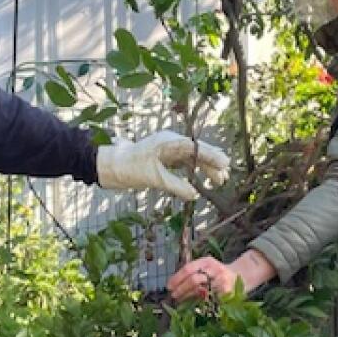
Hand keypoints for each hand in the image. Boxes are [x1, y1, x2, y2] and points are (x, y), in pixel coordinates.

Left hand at [96, 130, 228, 201]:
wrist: (111, 167)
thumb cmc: (130, 168)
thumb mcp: (154, 179)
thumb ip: (175, 186)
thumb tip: (194, 194)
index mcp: (167, 142)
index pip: (194, 146)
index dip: (211, 155)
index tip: (224, 164)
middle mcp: (171, 143)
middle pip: (197, 150)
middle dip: (212, 162)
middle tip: (226, 175)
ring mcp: (169, 150)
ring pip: (193, 157)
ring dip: (206, 168)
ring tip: (220, 180)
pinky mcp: (167, 159)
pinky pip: (186, 163)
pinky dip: (197, 170)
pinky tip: (206, 179)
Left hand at [167, 257, 239, 302]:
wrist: (241, 275)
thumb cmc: (217, 273)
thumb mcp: (206, 267)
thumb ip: (193, 273)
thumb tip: (173, 285)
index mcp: (206, 261)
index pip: (188, 269)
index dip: (177, 278)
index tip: (169, 286)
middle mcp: (214, 269)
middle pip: (193, 280)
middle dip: (181, 289)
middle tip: (174, 295)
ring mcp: (222, 280)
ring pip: (201, 291)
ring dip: (188, 297)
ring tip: (181, 300)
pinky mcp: (227, 292)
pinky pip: (210, 299)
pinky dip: (201, 303)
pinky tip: (194, 305)